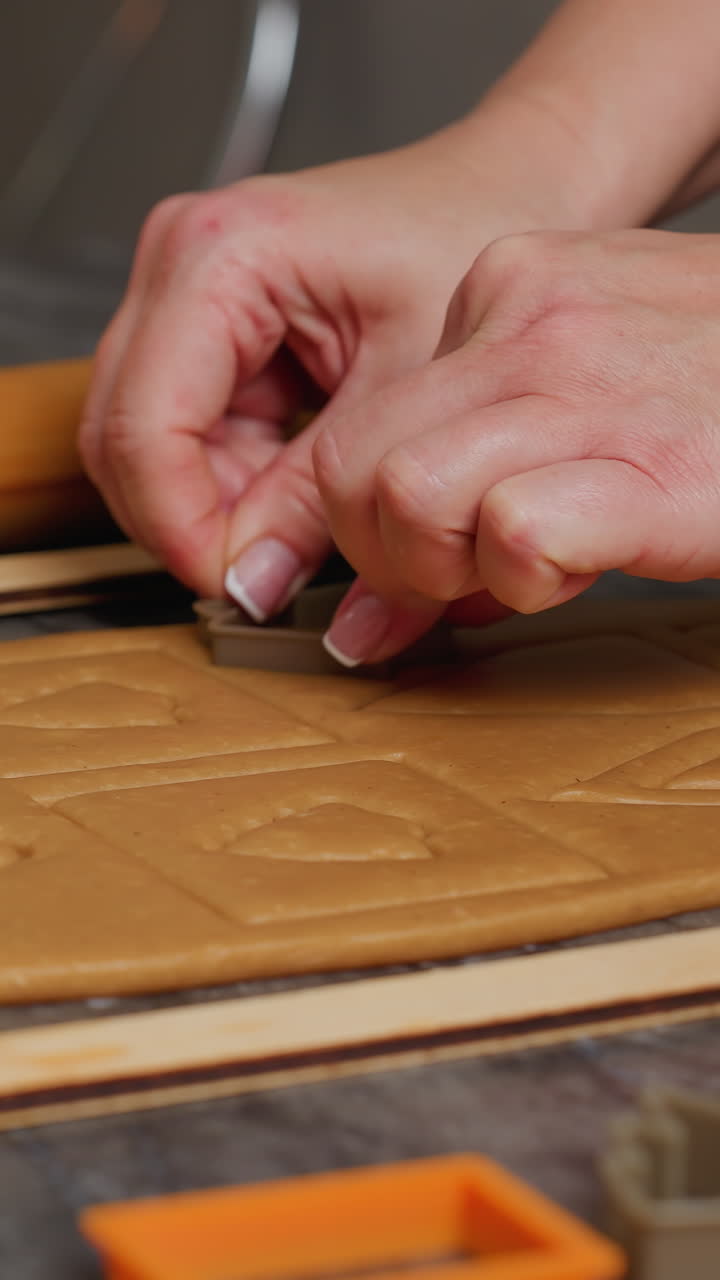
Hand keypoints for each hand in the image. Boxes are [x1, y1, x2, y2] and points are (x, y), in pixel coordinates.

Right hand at [79, 125, 548, 607]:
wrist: (509, 188)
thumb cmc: (473, 242)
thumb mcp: (404, 390)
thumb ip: (316, 498)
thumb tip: (251, 583)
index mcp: (220, 255)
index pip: (145, 427)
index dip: (180, 526)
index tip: (234, 586)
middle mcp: (179, 263)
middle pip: (124, 436)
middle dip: (189, 520)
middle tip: (262, 576)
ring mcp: (185, 293)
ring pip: (146, 443)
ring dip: (213, 504)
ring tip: (299, 523)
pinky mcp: (208, 326)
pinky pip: (186, 431)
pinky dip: (233, 479)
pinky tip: (296, 487)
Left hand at [315, 229, 719, 663]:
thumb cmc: (714, 383)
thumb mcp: (585, 368)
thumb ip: (476, 445)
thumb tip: (388, 591)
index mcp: (506, 286)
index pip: (357, 421)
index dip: (380, 513)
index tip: (440, 546)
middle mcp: (531, 320)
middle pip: (355, 465)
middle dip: (386, 553)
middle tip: (455, 577)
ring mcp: (587, 384)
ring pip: (407, 494)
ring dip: (445, 569)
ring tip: (524, 567)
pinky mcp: (651, 463)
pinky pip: (514, 534)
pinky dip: (525, 581)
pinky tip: (577, 570)